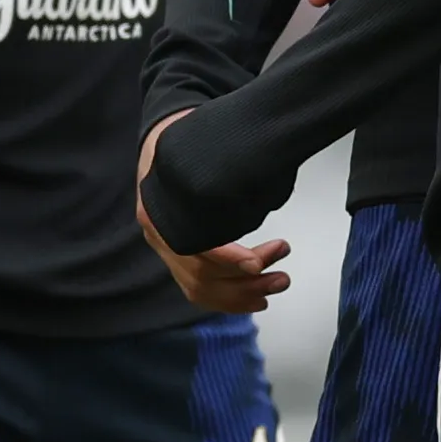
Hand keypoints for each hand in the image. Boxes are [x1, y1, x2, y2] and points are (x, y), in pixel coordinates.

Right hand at [133, 113, 291, 314]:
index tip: (257, 262)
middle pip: (199, 274)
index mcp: (158, 207)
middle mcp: (157, 234)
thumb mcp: (203, 147)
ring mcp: (163, 248)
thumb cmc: (187, 142)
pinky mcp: (174, 258)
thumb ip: (223, 173)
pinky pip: (198, 290)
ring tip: (278, 283)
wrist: (161, 141)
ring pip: (200, 289)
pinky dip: (228, 300)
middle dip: (246, 281)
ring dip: (243, 294)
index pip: (190, 247)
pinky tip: (255, 298)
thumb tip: (265, 184)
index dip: (226, 259)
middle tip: (282, 276)